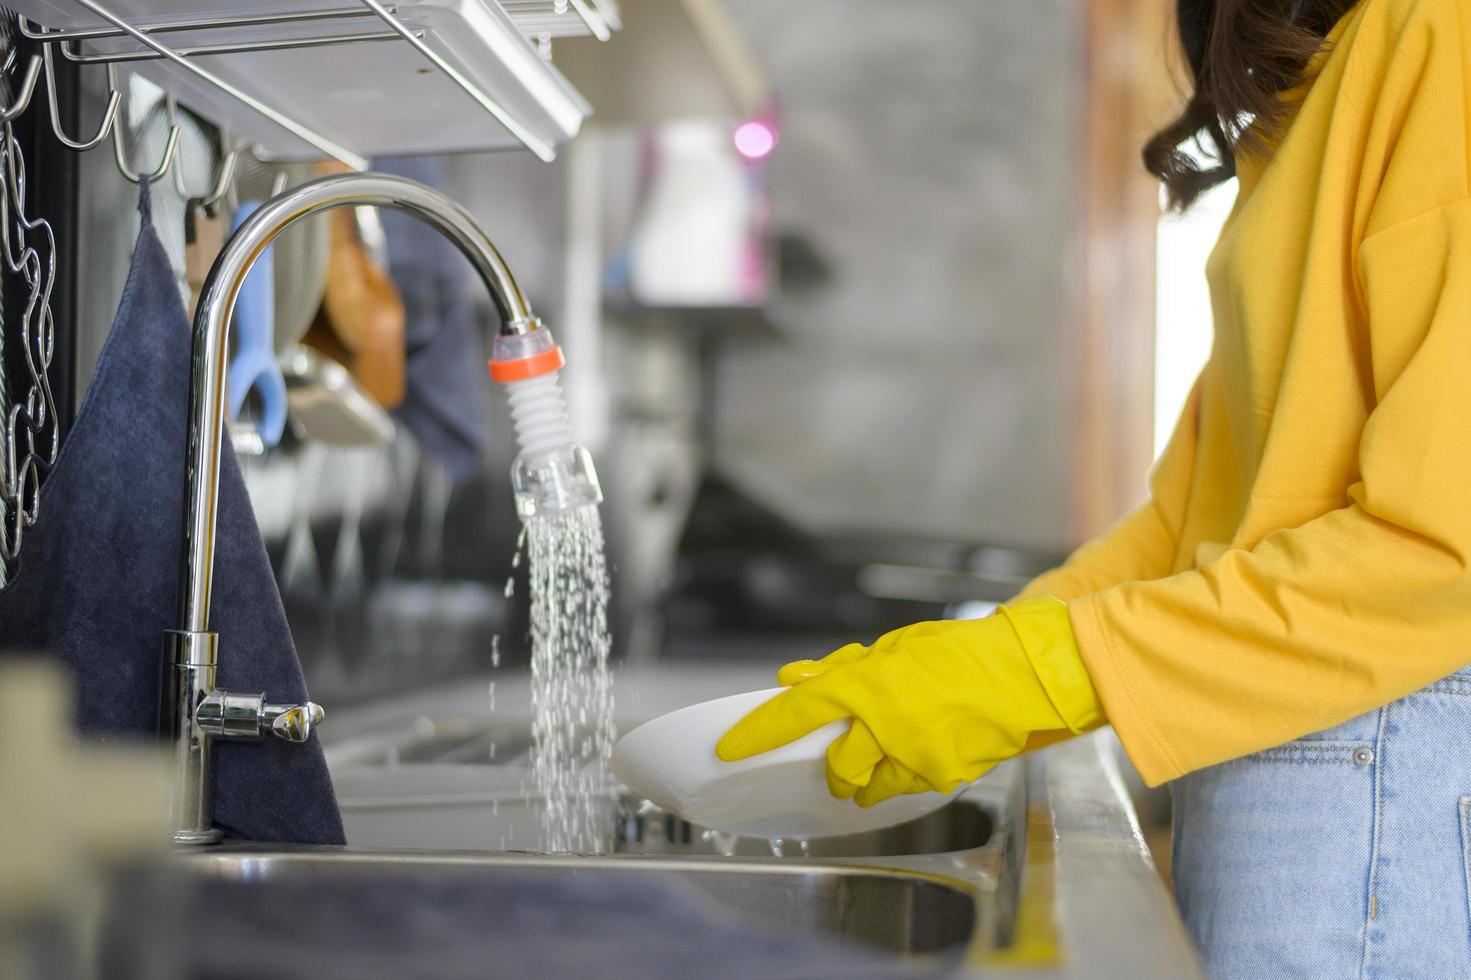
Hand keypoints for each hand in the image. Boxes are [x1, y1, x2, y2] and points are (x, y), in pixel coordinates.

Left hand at [715, 597, 1104, 807]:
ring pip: (868, 787)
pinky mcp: (942, 776)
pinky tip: (920, 753)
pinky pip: (905, 788)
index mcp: (867, 684)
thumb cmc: (963, 651)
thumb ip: (842, 669)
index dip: (759, 732)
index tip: (731, 748)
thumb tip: (794, 678)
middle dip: (835, 765)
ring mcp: (914, 756)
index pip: (797, 712)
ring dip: (866, 778)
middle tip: (844, 752)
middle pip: (835, 766)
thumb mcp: (896, 648)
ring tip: (885, 754)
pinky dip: (902, 777)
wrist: (1027, 672)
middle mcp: (884, 725)